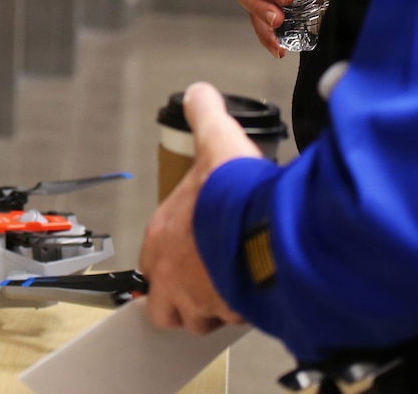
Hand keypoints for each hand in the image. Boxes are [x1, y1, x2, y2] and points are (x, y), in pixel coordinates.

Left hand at [140, 83, 260, 334]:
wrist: (266, 229)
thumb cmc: (234, 196)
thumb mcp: (216, 141)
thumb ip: (206, 116)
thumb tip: (199, 93)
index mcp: (161, 238)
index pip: (151, 264)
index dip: (171, 261)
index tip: (192, 255)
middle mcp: (172, 275)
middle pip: (166, 304)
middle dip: (185, 298)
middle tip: (209, 281)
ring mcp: (200, 299)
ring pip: (198, 319)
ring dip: (214, 308)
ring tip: (235, 287)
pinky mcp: (232, 314)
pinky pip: (235, 323)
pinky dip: (245, 312)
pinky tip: (260, 293)